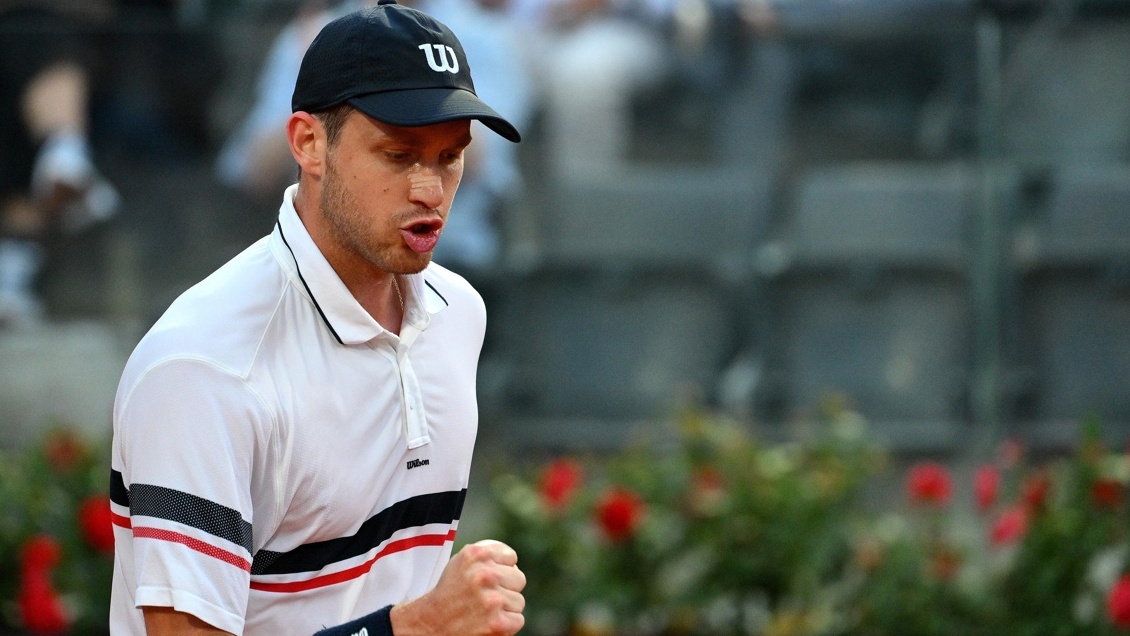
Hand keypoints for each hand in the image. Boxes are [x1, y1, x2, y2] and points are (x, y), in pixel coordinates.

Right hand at [390, 540, 525, 635]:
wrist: (429, 624)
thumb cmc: (448, 593)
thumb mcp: (460, 563)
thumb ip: (484, 557)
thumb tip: (513, 561)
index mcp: (474, 554)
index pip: (511, 557)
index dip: (503, 569)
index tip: (493, 579)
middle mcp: (484, 574)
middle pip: (519, 579)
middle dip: (507, 588)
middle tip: (489, 597)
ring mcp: (492, 599)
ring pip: (518, 601)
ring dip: (505, 608)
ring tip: (485, 611)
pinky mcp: (497, 622)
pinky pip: (518, 619)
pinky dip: (507, 624)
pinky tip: (489, 622)